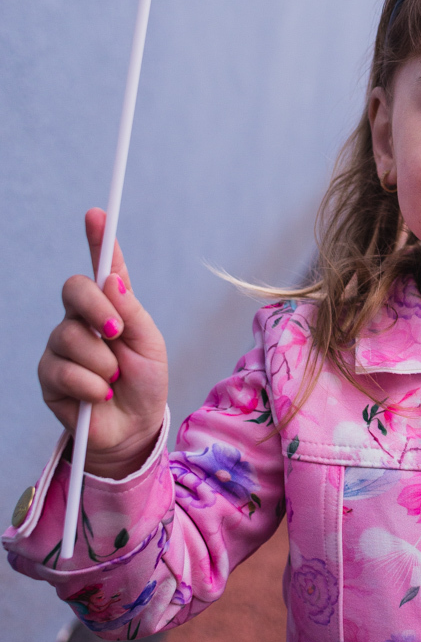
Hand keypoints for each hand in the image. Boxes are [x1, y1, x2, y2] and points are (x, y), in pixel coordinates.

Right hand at [38, 209, 168, 478]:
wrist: (133, 427)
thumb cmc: (145, 382)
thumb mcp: (149, 343)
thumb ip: (131, 311)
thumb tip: (112, 276)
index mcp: (110, 306)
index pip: (101, 267)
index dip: (97, 239)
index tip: (97, 214)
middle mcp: (80, 319)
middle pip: (73, 289)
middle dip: (96, 308)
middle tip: (117, 332)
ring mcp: (61, 346)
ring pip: (69, 335)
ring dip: (101, 362)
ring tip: (114, 379)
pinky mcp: (50, 376)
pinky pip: (64, 370)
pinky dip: (91, 385)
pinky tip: (101, 395)